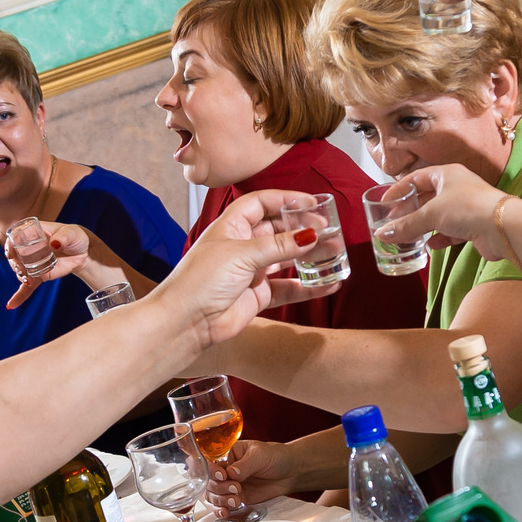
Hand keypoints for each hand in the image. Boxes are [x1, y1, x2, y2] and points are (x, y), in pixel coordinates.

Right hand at [2, 220, 110, 308]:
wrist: (83, 252)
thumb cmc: (75, 236)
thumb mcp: (71, 233)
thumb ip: (63, 237)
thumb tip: (53, 244)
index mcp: (33, 233)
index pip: (15, 237)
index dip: (9, 245)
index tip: (11, 254)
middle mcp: (28, 248)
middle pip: (14, 256)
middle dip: (15, 264)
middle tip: (22, 270)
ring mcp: (32, 263)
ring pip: (19, 271)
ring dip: (20, 276)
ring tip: (28, 280)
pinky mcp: (38, 275)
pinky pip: (26, 287)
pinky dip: (19, 296)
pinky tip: (12, 305)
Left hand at [202, 190, 345, 307]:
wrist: (187, 321)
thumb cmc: (200, 280)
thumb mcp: (242, 254)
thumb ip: (278, 246)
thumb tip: (309, 235)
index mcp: (231, 226)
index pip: (261, 203)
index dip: (285, 200)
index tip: (310, 202)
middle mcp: (242, 245)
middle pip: (278, 230)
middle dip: (302, 228)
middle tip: (327, 228)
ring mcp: (251, 270)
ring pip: (287, 258)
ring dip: (309, 255)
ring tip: (334, 252)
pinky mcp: (258, 294)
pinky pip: (288, 287)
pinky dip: (308, 286)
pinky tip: (328, 283)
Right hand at [211, 436, 327, 508]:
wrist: (290, 472)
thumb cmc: (275, 457)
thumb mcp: (260, 455)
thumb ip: (245, 465)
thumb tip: (231, 473)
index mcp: (226, 454)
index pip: (209, 463)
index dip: (212, 471)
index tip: (223, 476)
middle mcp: (224, 470)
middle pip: (209, 482)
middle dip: (220, 488)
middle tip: (236, 488)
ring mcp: (229, 485)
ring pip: (213, 495)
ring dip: (221, 500)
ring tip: (236, 500)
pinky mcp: (236, 498)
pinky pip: (222, 506)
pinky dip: (220, 510)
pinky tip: (225, 512)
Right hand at [387, 163, 511, 258]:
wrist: (502, 227)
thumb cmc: (469, 208)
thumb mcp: (431, 215)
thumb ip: (406, 225)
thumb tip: (383, 234)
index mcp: (447, 174)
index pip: (417, 178)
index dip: (399, 189)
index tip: (385, 202)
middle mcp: (458, 187)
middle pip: (427, 198)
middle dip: (410, 211)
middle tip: (394, 222)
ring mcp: (466, 207)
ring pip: (439, 216)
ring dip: (423, 226)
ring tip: (407, 236)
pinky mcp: (474, 226)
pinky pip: (451, 231)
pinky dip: (440, 238)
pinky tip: (430, 245)